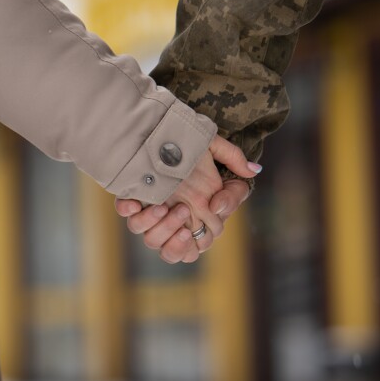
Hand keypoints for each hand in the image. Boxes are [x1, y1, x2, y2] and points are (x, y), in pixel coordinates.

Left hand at [116, 136, 258, 262]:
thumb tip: (253, 171)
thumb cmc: (192, 144)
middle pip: (169, 252)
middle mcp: (170, 218)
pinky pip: (126, 214)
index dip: (196, 242)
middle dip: (175, 240)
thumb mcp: (216, 149)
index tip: (199, 219)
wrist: (163, 128)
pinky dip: (129, 210)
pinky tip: (134, 202)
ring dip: (158, 227)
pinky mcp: (131, 197)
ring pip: (150, 239)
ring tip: (164, 207)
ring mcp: (150, 210)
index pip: (195, 247)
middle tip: (182, 211)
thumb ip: (234, 160)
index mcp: (192, 216)